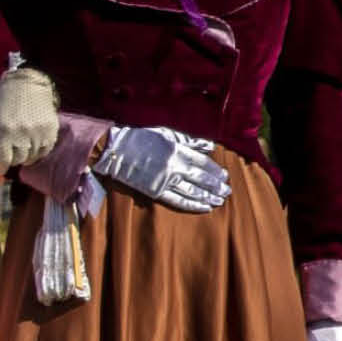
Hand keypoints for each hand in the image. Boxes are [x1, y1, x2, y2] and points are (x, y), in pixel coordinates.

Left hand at [0, 65, 59, 172]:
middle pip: (18, 160)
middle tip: (10, 154)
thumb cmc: (4, 106)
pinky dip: (38, 153)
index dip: (1, 167)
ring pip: (32, 157)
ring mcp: (39, 132)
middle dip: (12, 160)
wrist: (26, 85)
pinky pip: (45, 151)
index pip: (4, 159)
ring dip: (25, 157)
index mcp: (4, 130)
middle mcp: (22, 132)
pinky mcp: (51, 130)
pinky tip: (32, 146)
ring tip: (20, 148)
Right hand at [92, 125, 229, 213]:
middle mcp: (174, 167)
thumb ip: (189, 141)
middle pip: (201, 179)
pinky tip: (205, 207)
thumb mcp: (166, 133)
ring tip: (220, 200)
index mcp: (177, 151)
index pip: (203, 163)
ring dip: (209, 197)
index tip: (224, 176)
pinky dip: (193, 205)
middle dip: (216, 186)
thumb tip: (210, 146)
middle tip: (227, 190)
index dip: (215, 171)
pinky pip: (178, 200)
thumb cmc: (140, 138)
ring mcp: (165, 181)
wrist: (114, 151)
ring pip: (193, 191)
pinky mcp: (155, 191)